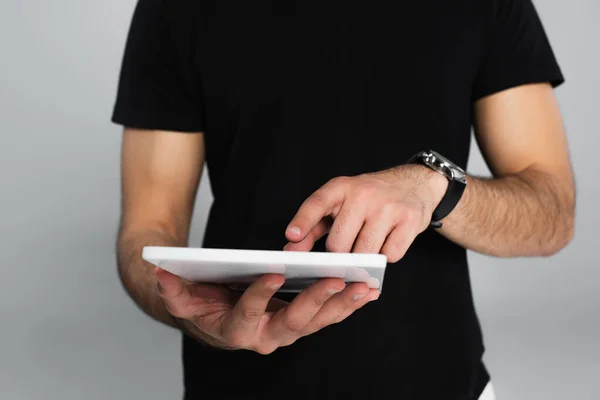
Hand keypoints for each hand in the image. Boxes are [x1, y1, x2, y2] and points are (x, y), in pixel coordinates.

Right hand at [155, 268, 378, 353]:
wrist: (217, 317)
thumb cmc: (203, 305)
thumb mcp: (183, 299)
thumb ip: (173, 291)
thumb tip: (161, 273)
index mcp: (237, 331)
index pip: (248, 314)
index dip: (258, 296)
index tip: (272, 274)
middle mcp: (265, 337)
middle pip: (293, 322)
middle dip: (316, 301)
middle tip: (336, 279)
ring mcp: (288, 331)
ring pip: (318, 322)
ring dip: (341, 305)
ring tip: (363, 285)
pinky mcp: (303, 323)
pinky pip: (328, 317)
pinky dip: (347, 305)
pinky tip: (366, 292)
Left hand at [284, 165, 447, 261]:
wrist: (413, 183)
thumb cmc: (369, 199)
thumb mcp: (339, 204)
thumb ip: (313, 226)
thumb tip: (291, 248)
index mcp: (341, 187)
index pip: (317, 203)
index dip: (303, 221)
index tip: (292, 236)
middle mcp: (363, 194)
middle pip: (339, 243)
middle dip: (340, 255)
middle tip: (347, 249)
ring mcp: (388, 206)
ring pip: (365, 253)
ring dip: (364, 258)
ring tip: (368, 243)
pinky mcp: (409, 220)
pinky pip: (390, 255)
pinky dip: (386, 256)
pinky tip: (388, 240)